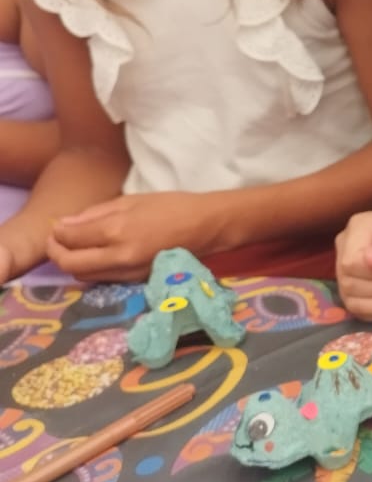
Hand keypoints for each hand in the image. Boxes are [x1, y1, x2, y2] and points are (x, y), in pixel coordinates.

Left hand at [48, 193, 217, 281]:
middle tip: (58, 240)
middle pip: (70, 265)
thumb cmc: (170, 206)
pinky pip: (102, 278)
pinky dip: (92, 268)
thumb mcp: (131, 200)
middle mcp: (119, 257)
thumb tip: (64, 225)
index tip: (57, 226)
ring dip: (73, 262)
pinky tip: (97, 254)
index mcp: (117, 230)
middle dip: (57, 253)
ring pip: (84, 276)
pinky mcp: (135, 281)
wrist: (205, 227)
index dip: (57, 233)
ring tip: (76, 246)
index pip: (70, 238)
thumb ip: (95, 214)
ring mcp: (128, 273)